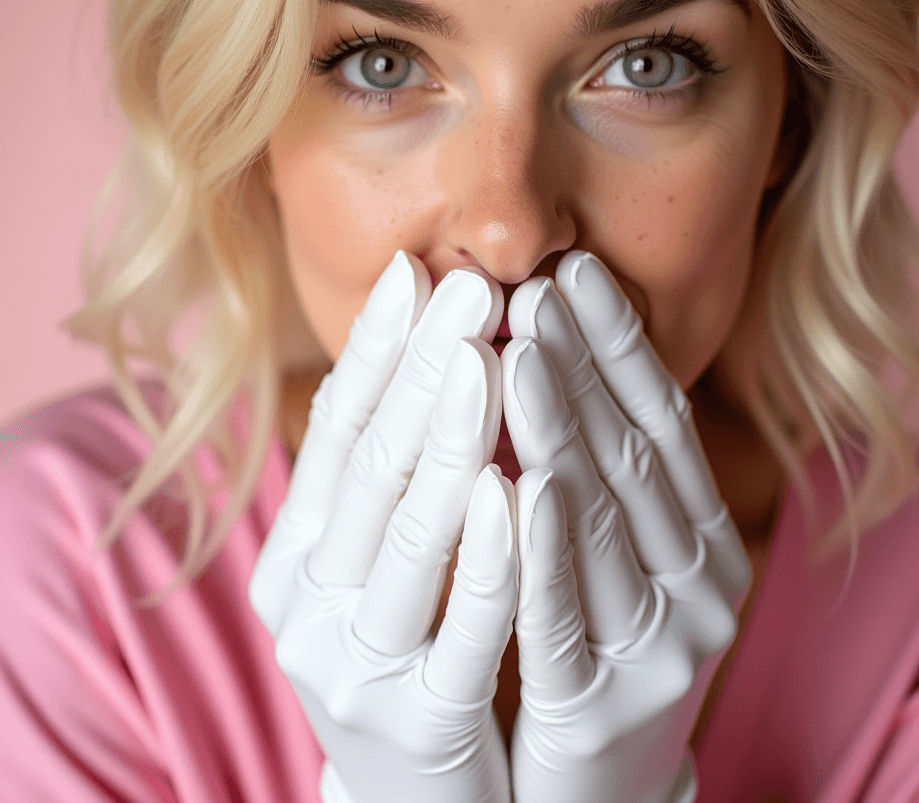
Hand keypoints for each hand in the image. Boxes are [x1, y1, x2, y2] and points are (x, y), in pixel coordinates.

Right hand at [249, 251, 518, 802]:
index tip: (416, 272)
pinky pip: (462, 630)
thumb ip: (393, 468)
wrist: (423, 799)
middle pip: (370, 466)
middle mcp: (308, 604)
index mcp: (300, 552)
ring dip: (451, 439)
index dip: (375, 348)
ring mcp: (355, 668)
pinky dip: (487, 554)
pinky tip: (516, 487)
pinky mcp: (417, 724)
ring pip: (409, 537)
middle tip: (471, 287)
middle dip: (422, 369)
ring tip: (491, 356)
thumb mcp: (386, 556)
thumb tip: (421, 341)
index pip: (335, 430)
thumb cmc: (417, 647)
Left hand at [502, 250, 751, 802]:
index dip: (620, 343)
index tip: (577, 270)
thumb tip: (552, 348)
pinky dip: (541, 546)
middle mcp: (702, 585)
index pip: (660, 421)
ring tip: (521, 349)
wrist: (594, 789)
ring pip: (605, 521)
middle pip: (634, 456)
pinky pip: (566, 615)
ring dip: (563, 430)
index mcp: (705, 538)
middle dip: (584, 366)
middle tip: (538, 288)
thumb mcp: (612, 550)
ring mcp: (663, 648)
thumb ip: (599, 468)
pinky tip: (517, 482)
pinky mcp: (607, 707)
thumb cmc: (591, 641)